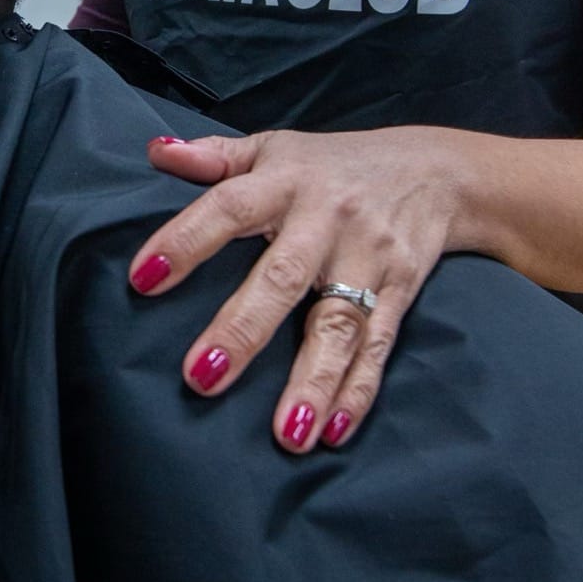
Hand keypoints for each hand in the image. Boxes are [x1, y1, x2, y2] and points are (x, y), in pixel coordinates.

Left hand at [129, 128, 461, 452]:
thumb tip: (154, 153)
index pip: (228, 207)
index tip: (143, 279)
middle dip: (243, 329)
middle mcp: (325, 221)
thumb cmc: (334, 166)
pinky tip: (334, 432)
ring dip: (313, 380)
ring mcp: (367, 259)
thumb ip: (213, 156)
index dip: (186, 240)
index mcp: (284, 182)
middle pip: (283, 277)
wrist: (439, 172)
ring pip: (338, 324)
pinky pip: (378, 347)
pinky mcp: (400, 293)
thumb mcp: (274, 148)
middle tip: (202, 378)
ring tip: (286, 434)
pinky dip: (358, 391)